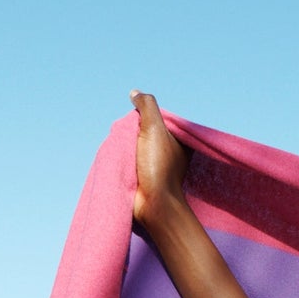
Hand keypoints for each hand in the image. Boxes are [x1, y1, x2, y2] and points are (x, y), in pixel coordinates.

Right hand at [130, 91, 187, 228]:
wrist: (152, 204)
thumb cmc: (157, 166)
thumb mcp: (154, 128)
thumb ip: (147, 106)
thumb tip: (135, 93)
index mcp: (179, 141)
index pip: (158, 119)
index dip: (144, 117)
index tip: (138, 124)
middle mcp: (170, 152)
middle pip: (145, 131)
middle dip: (133, 131)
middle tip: (128, 136)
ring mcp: (157, 165)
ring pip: (137, 144)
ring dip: (127, 144)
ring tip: (123, 148)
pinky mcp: (145, 176)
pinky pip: (132, 159)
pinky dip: (124, 156)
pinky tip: (119, 156)